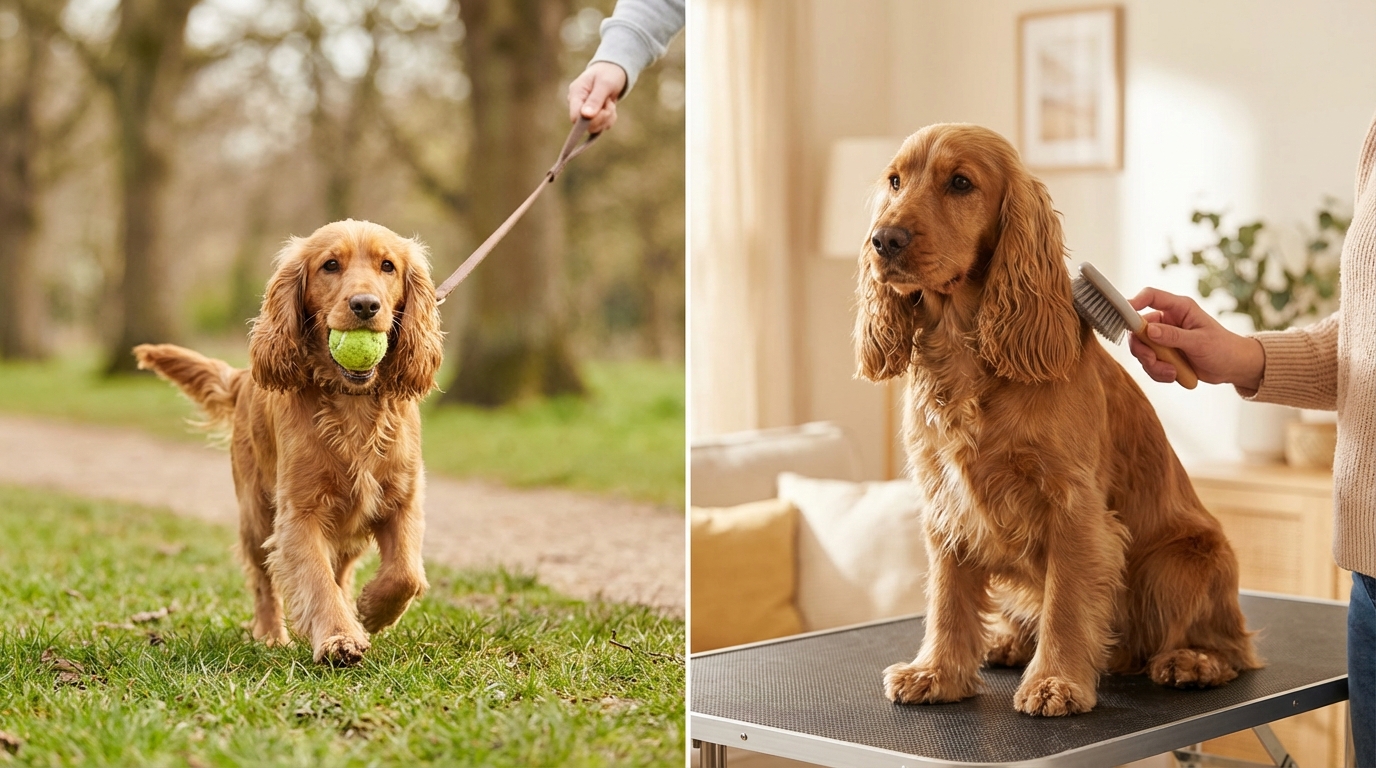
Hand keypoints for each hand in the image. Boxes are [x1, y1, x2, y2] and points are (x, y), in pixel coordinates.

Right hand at [567, 62, 626, 133]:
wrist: (614, 70)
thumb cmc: (608, 73)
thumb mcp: (604, 84)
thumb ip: (595, 100)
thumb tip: (585, 116)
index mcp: (576, 94)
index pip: (575, 117)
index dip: (589, 120)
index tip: (603, 111)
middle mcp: (577, 105)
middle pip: (586, 125)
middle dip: (602, 117)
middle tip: (609, 103)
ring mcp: (584, 112)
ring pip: (596, 127)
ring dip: (607, 117)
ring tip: (610, 102)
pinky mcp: (593, 117)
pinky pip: (602, 126)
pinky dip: (610, 118)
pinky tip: (610, 107)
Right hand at [1127, 287, 1264, 389]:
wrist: (1233, 367)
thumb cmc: (1223, 348)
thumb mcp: (1200, 342)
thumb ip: (1173, 336)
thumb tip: (1148, 330)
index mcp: (1179, 308)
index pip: (1151, 297)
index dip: (1134, 302)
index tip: (1124, 316)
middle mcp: (1168, 321)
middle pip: (1139, 329)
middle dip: (1143, 349)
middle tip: (1153, 361)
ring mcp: (1164, 338)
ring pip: (1142, 349)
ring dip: (1153, 364)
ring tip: (1172, 372)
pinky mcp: (1164, 354)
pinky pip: (1149, 363)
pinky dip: (1158, 372)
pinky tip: (1175, 375)